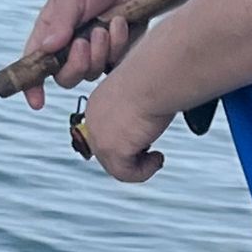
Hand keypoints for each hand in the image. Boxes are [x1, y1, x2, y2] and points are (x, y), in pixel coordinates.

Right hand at [18, 0, 153, 110]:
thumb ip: (59, 20)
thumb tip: (46, 48)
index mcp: (53, 29)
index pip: (36, 61)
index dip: (33, 83)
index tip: (36, 101)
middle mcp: (71, 44)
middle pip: (65, 77)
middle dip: (75, 65)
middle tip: (84, 44)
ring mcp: (96, 53)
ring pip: (91, 74)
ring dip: (99, 52)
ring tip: (106, 26)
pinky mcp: (118, 56)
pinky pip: (114, 66)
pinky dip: (117, 46)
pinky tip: (121, 24)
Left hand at [72, 68, 173, 183]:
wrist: (153, 76)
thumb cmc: (154, 78)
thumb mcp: (141, 94)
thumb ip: (137, 111)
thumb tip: (149, 124)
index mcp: (97, 105)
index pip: (106, 136)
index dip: (127, 146)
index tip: (148, 143)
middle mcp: (93, 120)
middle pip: (108, 156)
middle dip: (132, 158)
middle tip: (154, 152)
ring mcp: (99, 136)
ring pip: (116, 168)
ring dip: (140, 167)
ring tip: (157, 156)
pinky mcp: (111, 149)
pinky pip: (126, 175)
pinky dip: (145, 171)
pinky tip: (158, 156)